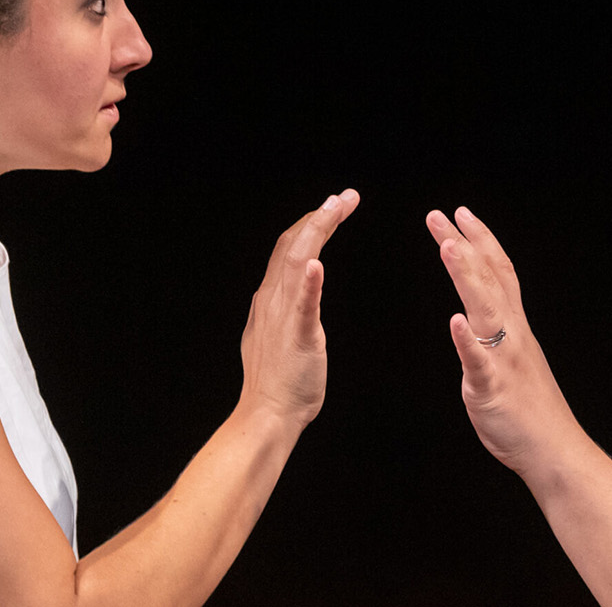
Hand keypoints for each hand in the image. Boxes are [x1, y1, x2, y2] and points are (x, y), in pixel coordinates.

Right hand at [239, 189, 358, 429]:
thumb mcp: (274, 333)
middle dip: (318, 217)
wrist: (267, 414)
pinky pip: (304, 305)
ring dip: (317, 230)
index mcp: (270, 298)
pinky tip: (318, 262)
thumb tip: (285, 293)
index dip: (310, 223)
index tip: (333, 206)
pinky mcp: (299, 336)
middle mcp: (273, 299)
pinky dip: (310, 281)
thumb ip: (282, 310)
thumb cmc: (277, 381)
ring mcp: (284, 316)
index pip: (289, 248)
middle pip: (293, 245)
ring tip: (337, 207)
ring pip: (297, 262)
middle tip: (344, 197)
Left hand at [426, 207, 583, 476]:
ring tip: (448, 247)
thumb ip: (495, 339)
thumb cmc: (530, 413)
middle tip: (439, 214)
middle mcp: (511, 335)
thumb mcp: (511, 362)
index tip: (461, 213)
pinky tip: (456, 323)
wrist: (555, 450)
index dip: (480, 240)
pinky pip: (479, 362)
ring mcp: (503, 359)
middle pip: (488, 279)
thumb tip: (473, 321)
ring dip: (467, 277)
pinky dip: (468, 341)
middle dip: (464, 244)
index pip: (498, 272)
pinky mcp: (492, 388)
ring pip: (485, 310)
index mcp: (513, 328)